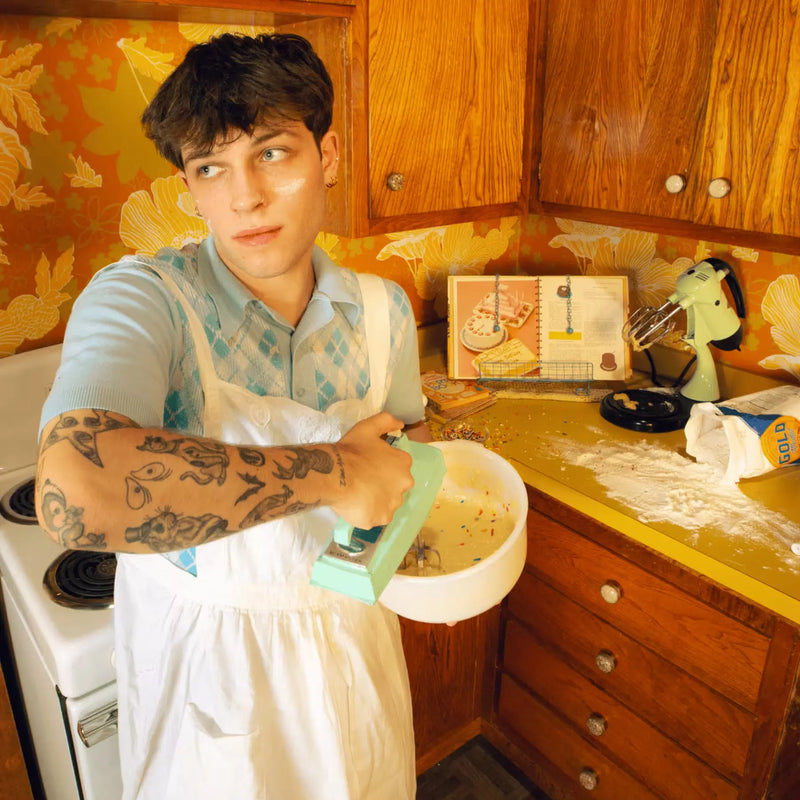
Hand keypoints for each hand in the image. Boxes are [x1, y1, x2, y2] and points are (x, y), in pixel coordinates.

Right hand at [331, 412, 413, 528]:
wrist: (335, 474)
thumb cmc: (352, 451)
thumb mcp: (368, 427)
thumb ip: (386, 420)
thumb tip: (400, 424)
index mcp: (403, 463)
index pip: (398, 467)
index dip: (382, 466)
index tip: (368, 465)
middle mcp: (404, 484)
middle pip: (395, 486)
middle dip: (382, 485)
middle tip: (363, 481)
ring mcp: (393, 504)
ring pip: (386, 503)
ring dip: (376, 500)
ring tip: (357, 494)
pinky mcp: (380, 519)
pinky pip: (375, 517)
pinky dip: (367, 513)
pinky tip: (355, 505)